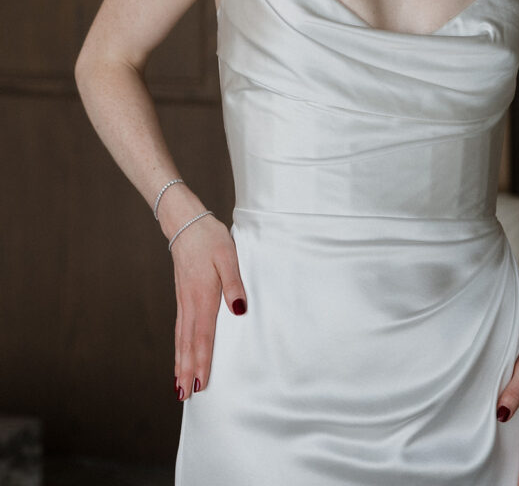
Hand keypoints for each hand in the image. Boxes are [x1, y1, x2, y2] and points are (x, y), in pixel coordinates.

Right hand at [170, 214, 247, 400]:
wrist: (185, 223)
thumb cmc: (210, 238)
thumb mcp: (228, 255)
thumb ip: (234, 283)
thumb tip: (239, 310)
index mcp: (203, 295)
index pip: (203, 335)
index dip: (202, 361)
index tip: (200, 383)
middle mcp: (190, 302)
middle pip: (188, 343)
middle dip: (187, 370)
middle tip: (185, 396)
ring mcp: (183, 300)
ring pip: (181, 338)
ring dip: (180, 363)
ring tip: (178, 386)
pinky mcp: (182, 296)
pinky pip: (179, 327)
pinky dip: (178, 346)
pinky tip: (179, 355)